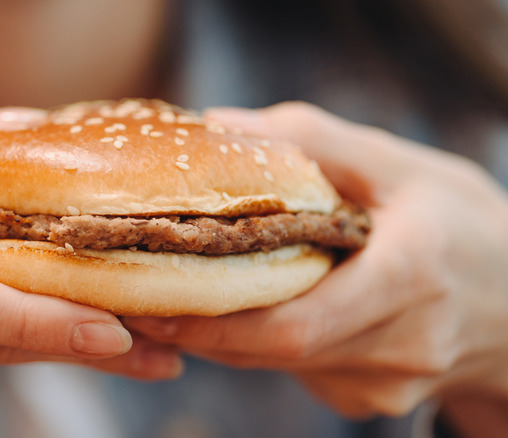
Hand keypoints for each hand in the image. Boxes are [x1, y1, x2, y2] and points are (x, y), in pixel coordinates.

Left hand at [125, 102, 507, 433]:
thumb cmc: (463, 224)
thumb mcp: (403, 166)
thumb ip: (315, 142)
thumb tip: (223, 126)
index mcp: (410, 277)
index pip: (294, 324)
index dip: (217, 324)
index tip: (154, 305)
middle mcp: (400, 344)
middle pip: (274, 351)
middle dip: (203, 329)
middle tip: (142, 298)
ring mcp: (387, 383)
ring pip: (279, 365)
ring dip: (227, 334)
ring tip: (182, 293)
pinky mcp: (371, 398)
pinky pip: (298, 370)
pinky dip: (263, 341)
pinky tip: (251, 306)